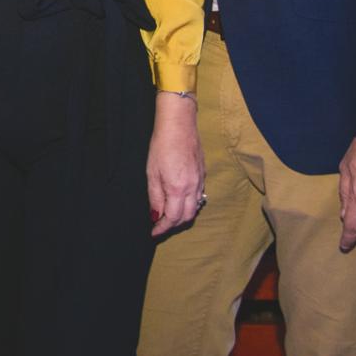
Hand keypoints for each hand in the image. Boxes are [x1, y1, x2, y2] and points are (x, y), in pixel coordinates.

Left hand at [146, 91, 203, 235]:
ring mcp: (200, 180)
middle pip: (187, 217)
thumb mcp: (152, 172)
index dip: (162, 228)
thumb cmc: (162, 144)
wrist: (179, 124)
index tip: (154, 232)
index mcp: (178, 188)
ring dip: (183, 215)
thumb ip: (155, 196)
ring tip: (169, 213)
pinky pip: (199, 195)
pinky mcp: (203, 173)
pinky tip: (180, 199)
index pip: (172, 218)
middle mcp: (192, 187)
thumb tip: (155, 215)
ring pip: (195, 207)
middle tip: (160, 224)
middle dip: (174, 224)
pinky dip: (190, 203)